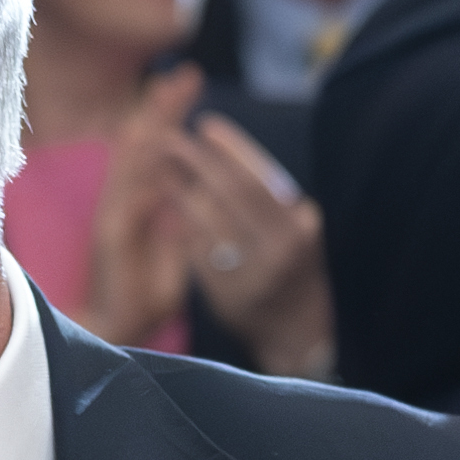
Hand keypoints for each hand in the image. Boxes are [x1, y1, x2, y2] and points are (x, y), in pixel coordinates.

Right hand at [79, 70, 213, 348]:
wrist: (115, 331)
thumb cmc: (144, 296)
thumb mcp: (173, 253)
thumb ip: (179, 224)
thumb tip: (190, 194)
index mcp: (141, 203)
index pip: (158, 150)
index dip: (172, 117)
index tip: (189, 85)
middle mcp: (125, 203)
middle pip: (144, 145)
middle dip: (165, 108)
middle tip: (186, 74)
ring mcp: (116, 217)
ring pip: (133, 162)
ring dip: (152, 127)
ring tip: (167, 95)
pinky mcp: (112, 236)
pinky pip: (128, 195)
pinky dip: (139, 170)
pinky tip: (151, 143)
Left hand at [151, 110, 328, 374]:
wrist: (297, 335)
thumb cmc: (294, 270)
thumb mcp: (297, 231)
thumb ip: (270, 200)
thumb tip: (226, 154)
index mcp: (299, 227)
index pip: (260, 178)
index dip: (231, 148)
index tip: (206, 125)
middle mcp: (277, 249)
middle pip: (229, 193)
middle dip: (197, 160)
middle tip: (170, 136)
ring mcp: (248, 273)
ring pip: (205, 220)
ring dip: (178, 187)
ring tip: (160, 162)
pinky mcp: (222, 292)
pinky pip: (195, 248)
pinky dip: (180, 221)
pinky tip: (166, 202)